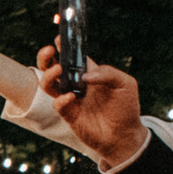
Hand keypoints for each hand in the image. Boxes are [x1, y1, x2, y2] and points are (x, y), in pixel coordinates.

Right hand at [30, 47, 145, 167]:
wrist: (125, 136)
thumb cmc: (126, 108)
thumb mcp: (125, 84)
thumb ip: (108, 73)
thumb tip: (85, 76)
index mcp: (89, 73)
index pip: (72, 56)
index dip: (64, 46)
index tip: (59, 37)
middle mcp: (76, 84)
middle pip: (52, 67)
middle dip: (46, 58)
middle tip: (49, 50)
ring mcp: (70, 99)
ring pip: (48, 84)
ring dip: (49, 75)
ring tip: (58, 70)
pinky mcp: (69, 115)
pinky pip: (57, 104)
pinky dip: (60, 99)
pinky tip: (70, 97)